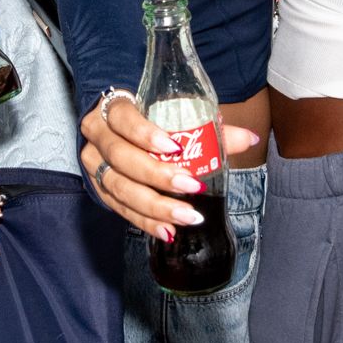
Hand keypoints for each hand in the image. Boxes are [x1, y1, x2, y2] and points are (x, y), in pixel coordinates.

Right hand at [79, 93, 261, 240]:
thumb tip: (249, 138)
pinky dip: (145, 222)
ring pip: (119, 188)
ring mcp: (93, 166)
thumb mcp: (174, 116)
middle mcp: (96, 138)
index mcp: (112, 110)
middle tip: (191, 187)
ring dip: (154, 206)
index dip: (144, 134)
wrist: (115, 130)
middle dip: (157, 176)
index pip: (123, 119)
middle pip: (121, 158)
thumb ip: (208, 126)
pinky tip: (167, 231)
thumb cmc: (149, 119)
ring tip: (185, 216)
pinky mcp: (99, 190)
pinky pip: (120, 209)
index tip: (175, 147)